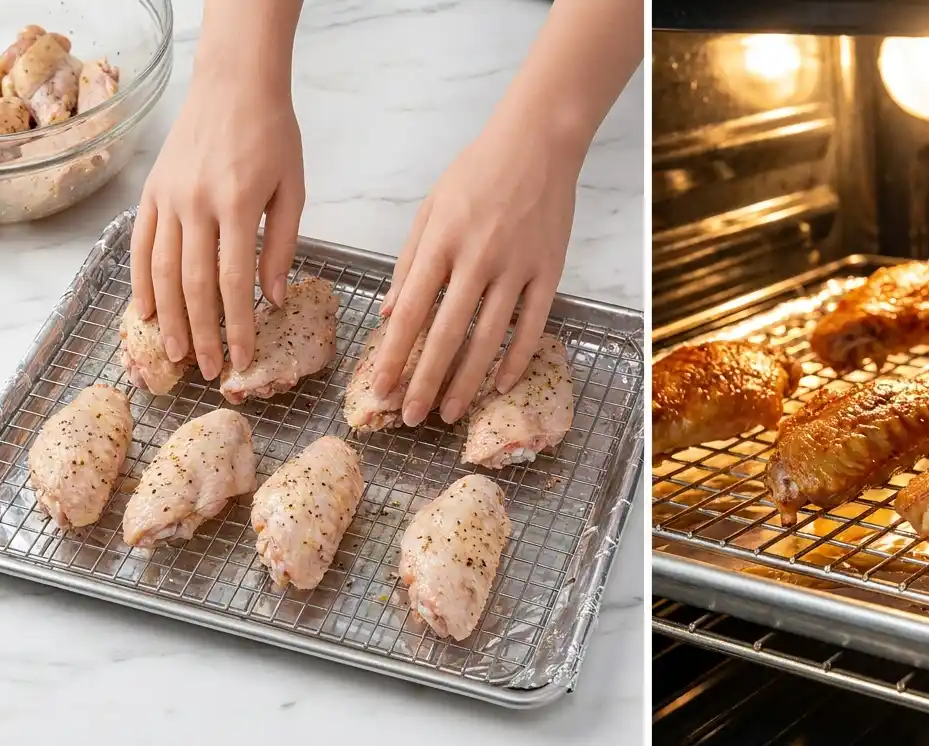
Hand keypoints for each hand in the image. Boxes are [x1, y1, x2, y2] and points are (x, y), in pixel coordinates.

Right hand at [129, 3, 303, 379]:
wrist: (234, 84)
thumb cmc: (273, 135)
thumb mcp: (293, 189)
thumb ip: (282, 245)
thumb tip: (273, 298)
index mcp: (235, 204)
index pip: (234, 281)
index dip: (238, 326)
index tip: (243, 359)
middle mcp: (194, 203)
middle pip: (194, 285)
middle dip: (203, 334)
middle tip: (211, 371)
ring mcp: (167, 197)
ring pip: (163, 271)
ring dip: (169, 318)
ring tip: (178, 355)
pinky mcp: (151, 192)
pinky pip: (141, 245)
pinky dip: (142, 282)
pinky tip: (146, 313)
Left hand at [372, 118, 575, 425]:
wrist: (537, 143)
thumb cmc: (477, 172)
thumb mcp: (431, 209)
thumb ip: (410, 262)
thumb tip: (391, 314)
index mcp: (441, 241)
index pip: (411, 311)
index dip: (394, 355)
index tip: (380, 390)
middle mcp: (477, 258)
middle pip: (447, 334)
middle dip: (425, 381)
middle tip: (411, 418)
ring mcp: (516, 267)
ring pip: (489, 338)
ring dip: (467, 381)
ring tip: (449, 412)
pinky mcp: (548, 271)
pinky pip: (532, 325)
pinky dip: (515, 359)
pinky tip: (499, 385)